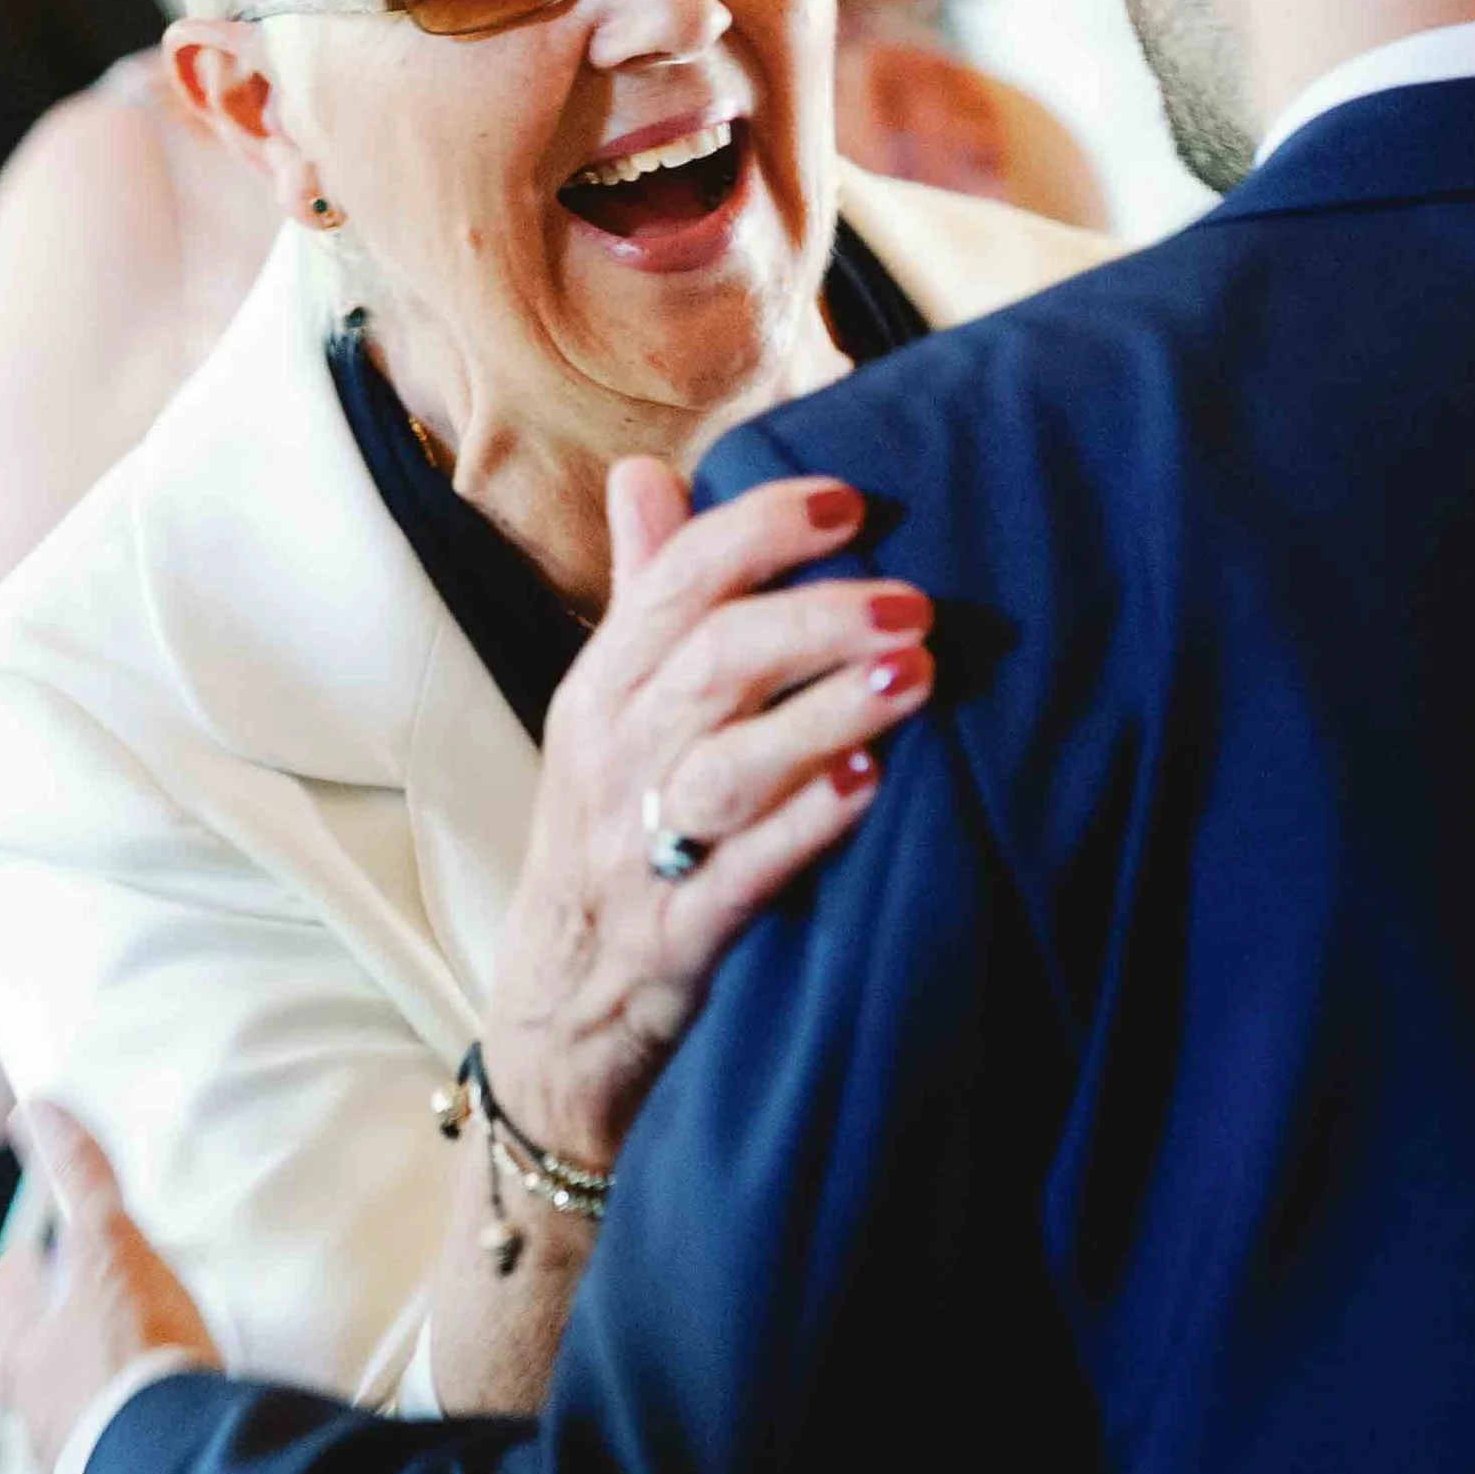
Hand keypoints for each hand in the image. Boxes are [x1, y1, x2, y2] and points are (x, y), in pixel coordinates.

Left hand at [0, 1103, 220, 1470]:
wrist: (173, 1464)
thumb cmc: (131, 1355)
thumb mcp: (108, 1247)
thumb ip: (77, 1179)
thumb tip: (37, 1110)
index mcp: (22, 1347)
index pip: (4, 1293)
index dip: (26, 1265)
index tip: (49, 1247)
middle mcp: (34, 1400)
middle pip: (33, 1349)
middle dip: (61, 1321)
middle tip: (102, 1295)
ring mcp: (72, 1442)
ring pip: (70, 1393)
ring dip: (95, 1371)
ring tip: (142, 1347)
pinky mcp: (116, 1472)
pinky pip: (112, 1432)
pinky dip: (131, 1412)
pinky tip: (166, 1398)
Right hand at [484, 461, 933, 1169]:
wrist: (560, 1003)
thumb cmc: (606, 823)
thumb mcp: (605, 704)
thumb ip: (640, 587)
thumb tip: (644, 471)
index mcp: (603, 686)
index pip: (675, 581)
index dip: (761, 530)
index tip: (851, 502)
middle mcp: (616, 755)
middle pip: (712, 663)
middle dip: (814, 618)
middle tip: (913, 599)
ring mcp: (642, 846)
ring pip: (730, 765)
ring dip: (824, 712)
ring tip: (914, 672)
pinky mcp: (679, 932)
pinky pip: (742, 874)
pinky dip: (806, 825)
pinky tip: (871, 782)